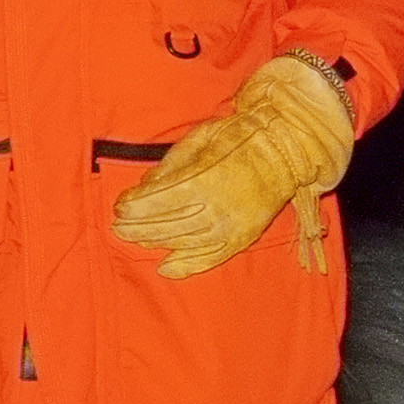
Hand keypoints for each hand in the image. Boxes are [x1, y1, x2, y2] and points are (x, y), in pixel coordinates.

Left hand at [112, 53, 354, 279]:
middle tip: (117, 227)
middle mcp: (213, 208)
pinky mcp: (242, 238)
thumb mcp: (200, 138)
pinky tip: (165, 267)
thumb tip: (144, 185)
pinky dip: (186, 266)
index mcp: (201, 180)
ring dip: (154, 243)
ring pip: (182, 242)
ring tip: (136, 240)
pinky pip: (210, 258)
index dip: (133, 206)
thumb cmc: (239, 136)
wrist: (286, 149)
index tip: (119, 205)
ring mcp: (229, 227)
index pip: (155, 201)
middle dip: (136, 227)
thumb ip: (171, 164)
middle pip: (164, 224)